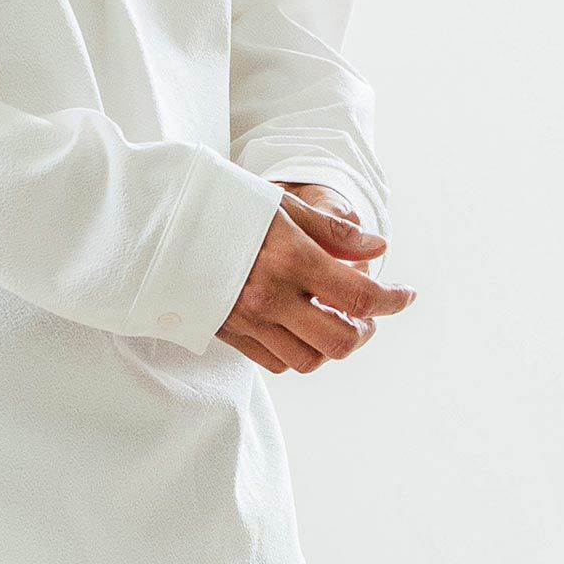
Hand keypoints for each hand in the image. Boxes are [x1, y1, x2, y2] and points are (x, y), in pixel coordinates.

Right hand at [215, 183, 417, 373]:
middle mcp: (269, 296)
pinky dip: (298, 350)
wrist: (156, 219)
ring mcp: (246, 319)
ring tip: (333, 318)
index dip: (394, 301)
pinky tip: (298, 325)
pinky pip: (276, 361)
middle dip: (365, 331)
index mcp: (288, 258)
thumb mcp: (280, 204)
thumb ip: (333, 231)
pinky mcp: (227, 332)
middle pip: (340, 342)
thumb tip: (379, 249)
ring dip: (331, 344)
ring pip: (309, 359)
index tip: (406, 295)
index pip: (360, 297)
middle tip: (366, 312)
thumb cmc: (222, 202)